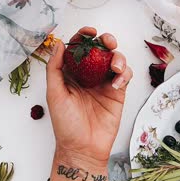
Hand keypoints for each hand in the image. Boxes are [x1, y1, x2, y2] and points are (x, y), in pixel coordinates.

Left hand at [46, 27, 132, 166]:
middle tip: (108, 42)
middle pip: (100, 49)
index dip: (84, 36)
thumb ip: (55, 68)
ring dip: (118, 57)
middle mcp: (89, 74)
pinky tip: (117, 83)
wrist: (83, 148)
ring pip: (115, 59)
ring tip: (115, 67)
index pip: (79, 48)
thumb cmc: (65, 124)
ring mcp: (104, 82)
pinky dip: (124, 74)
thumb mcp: (54, 94)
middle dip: (106, 41)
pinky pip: (125, 76)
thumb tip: (59, 44)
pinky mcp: (118, 92)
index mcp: (71, 72)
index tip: (90, 32)